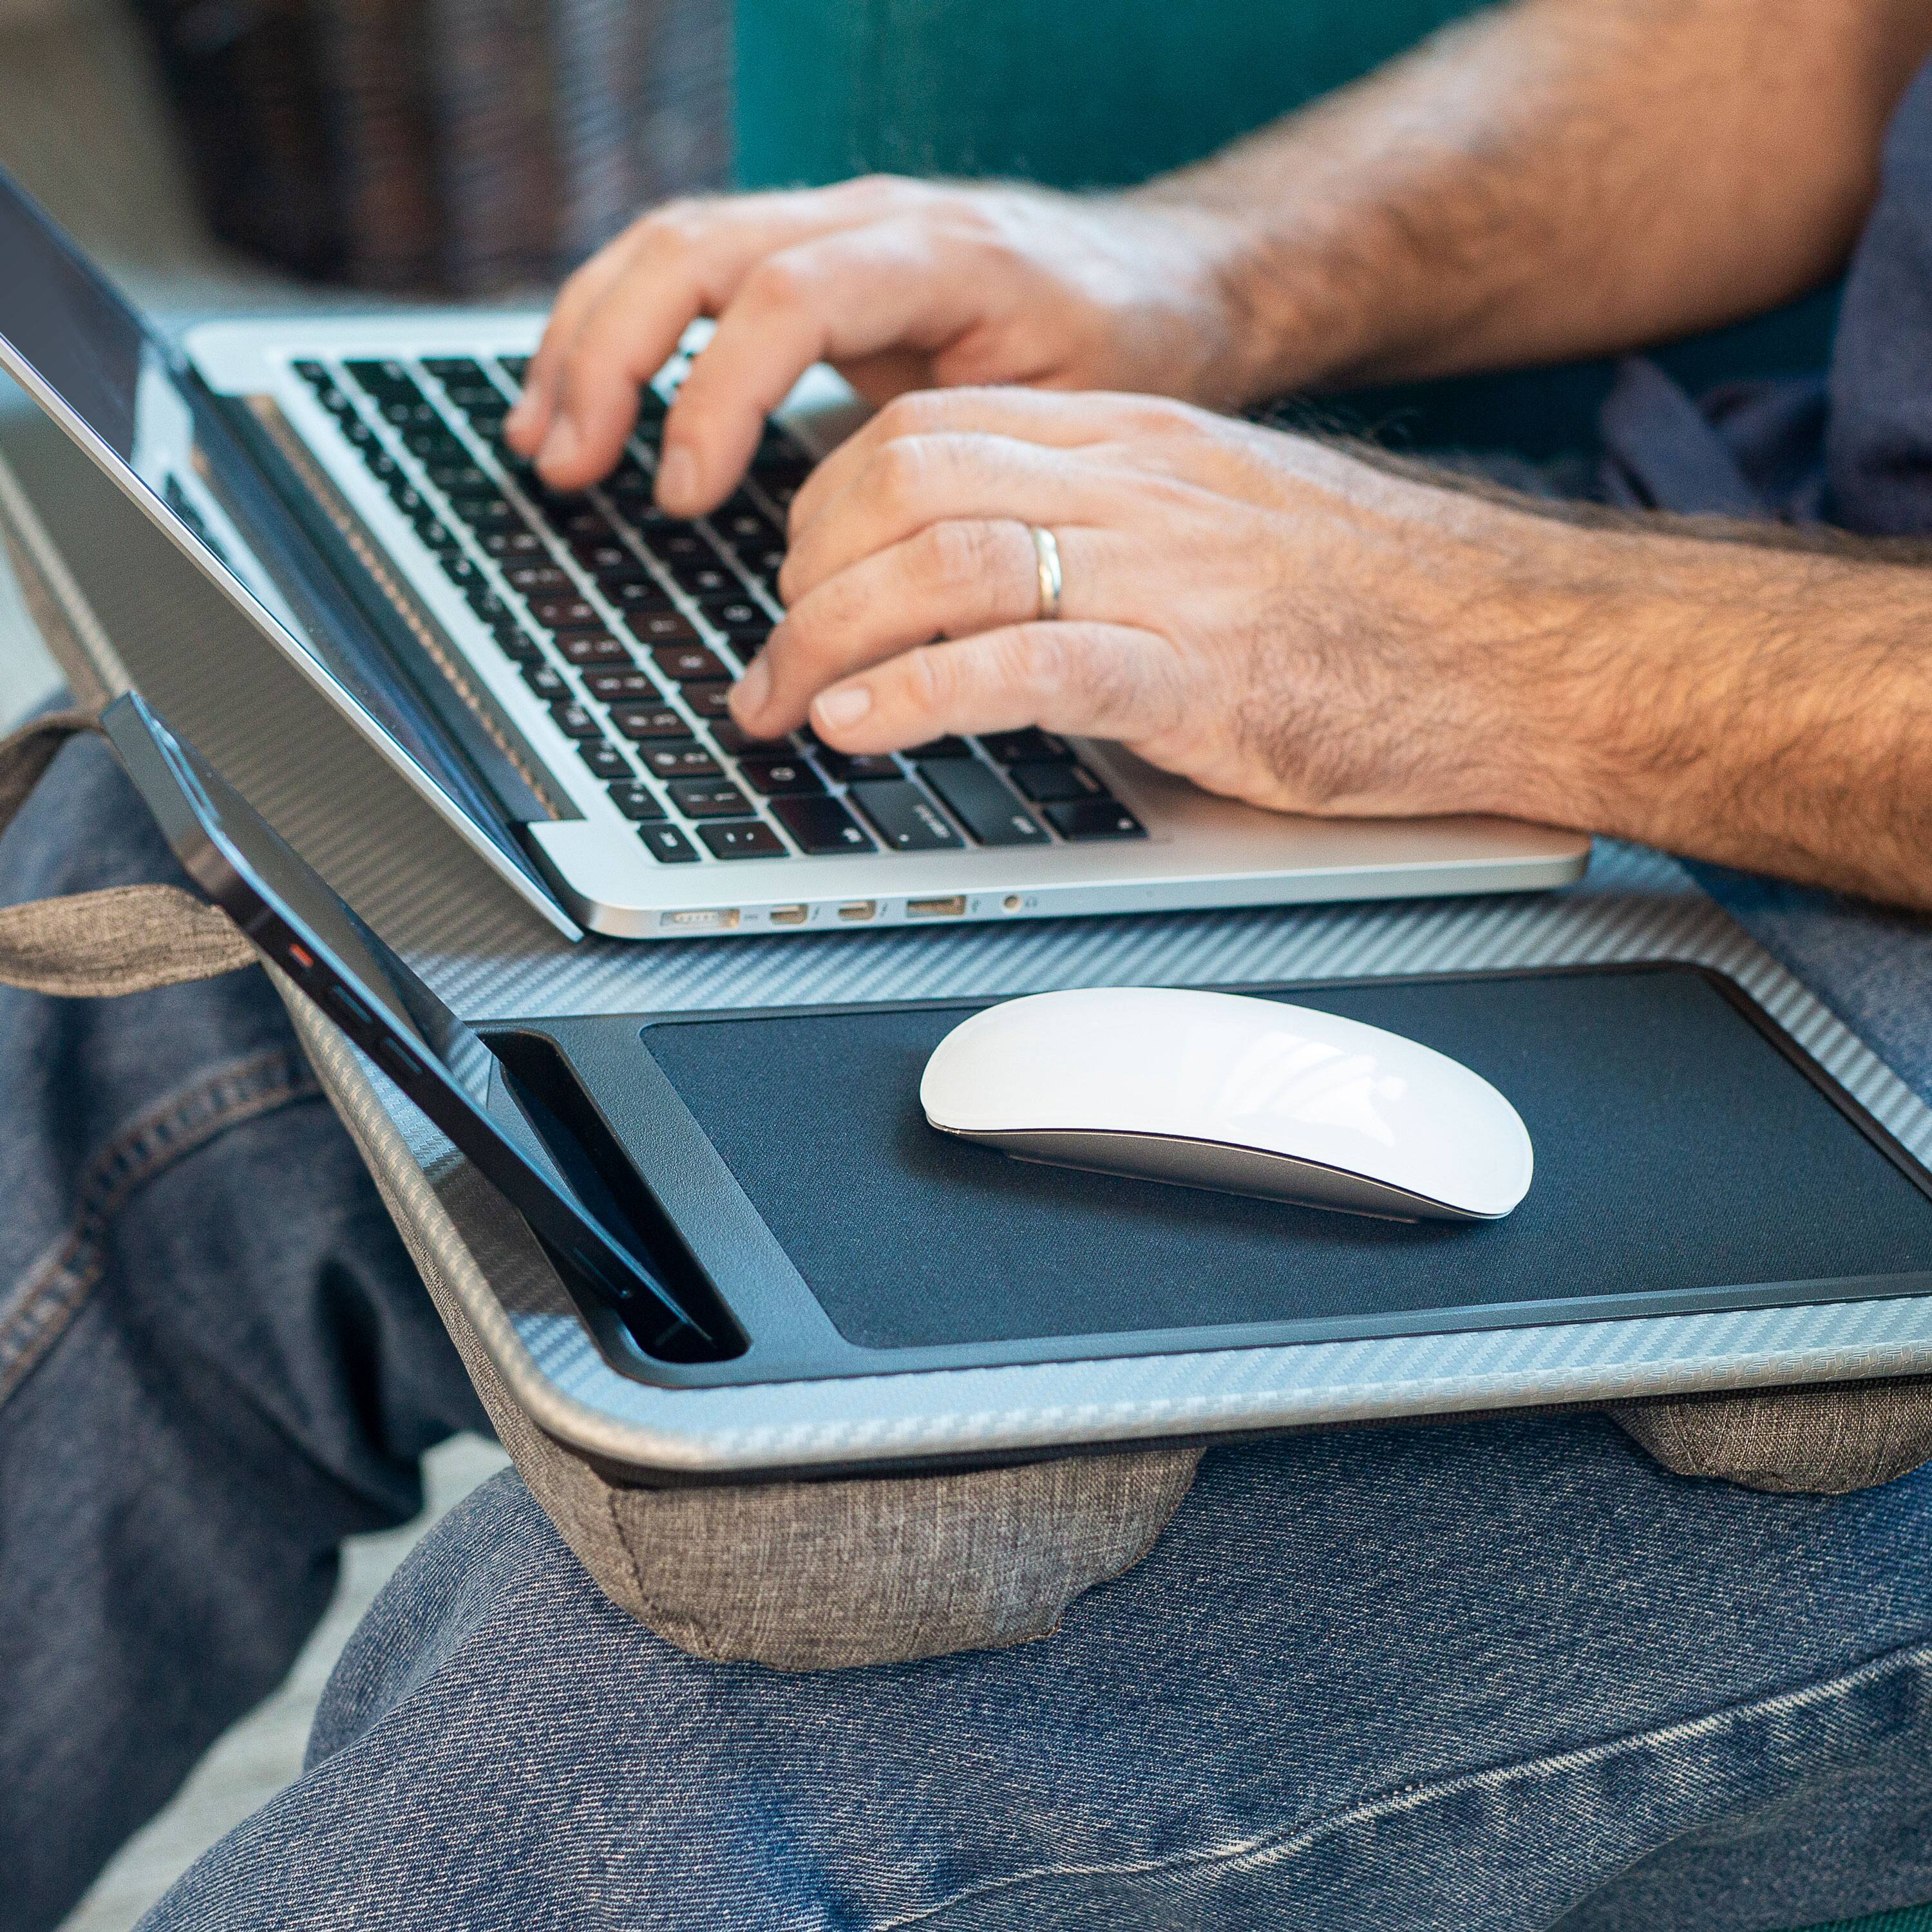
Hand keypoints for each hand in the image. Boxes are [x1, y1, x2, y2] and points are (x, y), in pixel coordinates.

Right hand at [503, 177, 1260, 515]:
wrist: (1165, 278)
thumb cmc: (1126, 353)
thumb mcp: (1074, 412)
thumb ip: (968, 459)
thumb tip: (865, 557)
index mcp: (939, 254)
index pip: (788, 296)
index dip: (717, 394)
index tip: (684, 497)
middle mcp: (870, 218)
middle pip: (697, 247)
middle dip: (611, 356)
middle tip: (566, 465)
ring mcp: (832, 225)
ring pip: (672, 245)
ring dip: (590, 339)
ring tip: (543, 440)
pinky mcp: (811, 254)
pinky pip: (690, 267)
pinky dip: (621, 330)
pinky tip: (582, 400)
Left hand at [729, 387, 1610, 825]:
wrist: (1529, 645)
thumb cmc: (1380, 608)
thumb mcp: (1222, 537)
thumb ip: (1108, 539)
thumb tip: (986, 599)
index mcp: (1139, 444)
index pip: (930, 431)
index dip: (827, 508)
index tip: (796, 586)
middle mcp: (1140, 487)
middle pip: (907, 481)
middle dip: (802, 577)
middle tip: (766, 667)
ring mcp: (1170, 576)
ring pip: (945, 564)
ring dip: (832, 644)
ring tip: (786, 712)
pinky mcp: (1201, 676)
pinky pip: (1027, 664)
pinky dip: (921, 696)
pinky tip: (863, 730)